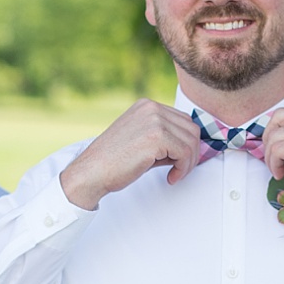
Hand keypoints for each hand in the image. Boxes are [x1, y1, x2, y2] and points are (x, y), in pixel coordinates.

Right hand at [60, 99, 203, 209]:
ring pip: (191, 141)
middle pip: (191, 128)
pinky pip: (185, 153)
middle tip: (181, 170)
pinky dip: (183, 169)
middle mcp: (152, 108)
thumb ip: (164, 138)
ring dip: (188, 162)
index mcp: (147, 106)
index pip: (183, 120)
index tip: (181, 161)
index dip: (187, 143)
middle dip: (192, 153)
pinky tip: (171, 177)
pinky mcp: (156, 137)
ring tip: (176, 174)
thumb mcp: (141, 140)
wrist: (91, 172)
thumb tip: (190, 147)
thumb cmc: (113, 161)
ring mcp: (154, 120)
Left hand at [260, 103, 283, 249]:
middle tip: (272, 154)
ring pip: (275, 134)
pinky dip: (273, 163)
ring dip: (270, 153)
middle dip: (269, 134)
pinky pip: (277, 149)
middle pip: (281, 115)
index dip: (280, 125)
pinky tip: (280, 174)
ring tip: (277, 168)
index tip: (278, 143)